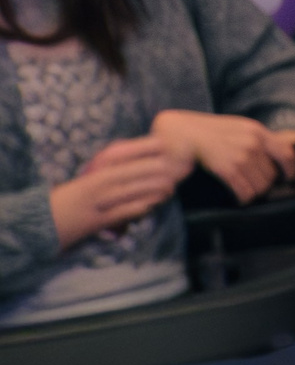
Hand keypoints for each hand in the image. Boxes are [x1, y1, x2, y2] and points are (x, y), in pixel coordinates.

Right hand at [51, 136, 189, 244]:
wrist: (46, 221)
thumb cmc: (71, 199)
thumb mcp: (89, 180)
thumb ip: (108, 171)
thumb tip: (132, 161)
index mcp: (96, 172)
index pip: (125, 157)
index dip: (146, 149)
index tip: (164, 143)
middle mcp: (99, 185)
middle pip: (136, 173)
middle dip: (158, 170)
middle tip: (178, 167)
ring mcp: (101, 203)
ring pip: (136, 193)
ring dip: (156, 190)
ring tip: (171, 187)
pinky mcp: (102, 221)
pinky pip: (128, 213)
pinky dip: (144, 207)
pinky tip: (155, 204)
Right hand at [151, 110, 294, 203]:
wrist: (178, 132)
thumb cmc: (205, 132)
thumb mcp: (235, 128)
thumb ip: (253, 139)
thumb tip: (269, 158)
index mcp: (256, 130)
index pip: (286, 153)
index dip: (289, 169)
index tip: (287, 178)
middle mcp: (253, 141)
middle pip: (272, 174)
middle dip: (264, 185)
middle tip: (254, 188)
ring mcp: (241, 154)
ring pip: (260, 185)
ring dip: (253, 193)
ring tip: (245, 193)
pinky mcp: (227, 167)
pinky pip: (245, 190)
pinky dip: (243, 198)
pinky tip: (238, 198)